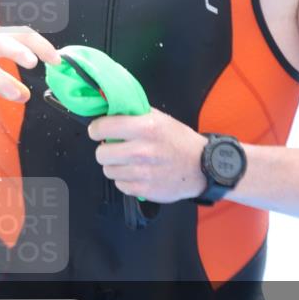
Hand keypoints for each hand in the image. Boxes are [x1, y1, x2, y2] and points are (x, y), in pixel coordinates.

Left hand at [88, 109, 207, 203]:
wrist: (201, 167)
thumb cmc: (180, 140)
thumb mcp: (161, 119)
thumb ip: (136, 114)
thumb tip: (111, 109)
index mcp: (146, 128)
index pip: (103, 127)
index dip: (96, 129)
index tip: (98, 131)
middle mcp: (142, 150)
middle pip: (101, 153)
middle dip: (106, 149)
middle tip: (116, 148)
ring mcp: (142, 172)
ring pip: (108, 170)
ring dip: (116, 166)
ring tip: (129, 162)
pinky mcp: (143, 190)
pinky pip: (120, 185)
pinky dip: (125, 180)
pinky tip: (137, 173)